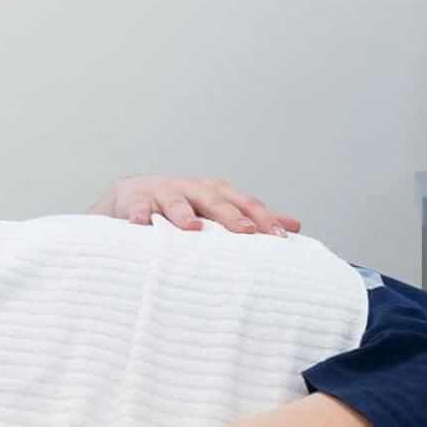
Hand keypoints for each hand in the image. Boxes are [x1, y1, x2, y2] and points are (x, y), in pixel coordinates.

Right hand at [88, 175, 299, 234]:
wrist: (132, 196)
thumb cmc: (183, 206)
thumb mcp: (217, 208)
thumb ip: (252, 217)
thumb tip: (294, 226)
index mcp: (216, 191)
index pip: (244, 203)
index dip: (262, 218)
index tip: (280, 237)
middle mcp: (193, 189)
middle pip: (214, 200)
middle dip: (230, 215)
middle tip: (247, 231)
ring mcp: (163, 193)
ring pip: (175, 201)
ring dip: (184, 213)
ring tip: (193, 227)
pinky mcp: (136, 201)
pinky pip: (138, 208)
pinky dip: (139, 215)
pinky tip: (140, 224)